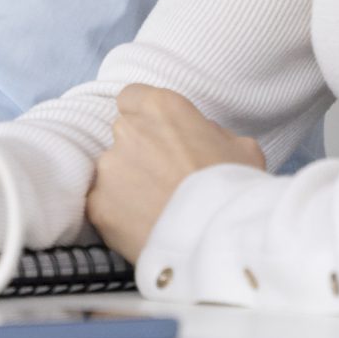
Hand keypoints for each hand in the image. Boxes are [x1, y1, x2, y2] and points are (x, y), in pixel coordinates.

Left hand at [84, 85, 265, 260]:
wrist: (220, 239)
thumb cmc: (236, 190)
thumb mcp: (241, 147)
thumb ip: (211, 132)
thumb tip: (200, 134)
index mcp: (161, 108)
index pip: (133, 97)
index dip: (145, 118)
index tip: (158, 137)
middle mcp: (128, 130)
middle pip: (123, 134)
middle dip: (139, 152)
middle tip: (165, 179)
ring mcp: (109, 167)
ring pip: (112, 170)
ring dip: (128, 184)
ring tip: (158, 209)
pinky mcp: (97, 204)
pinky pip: (103, 204)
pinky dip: (118, 214)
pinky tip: (144, 227)